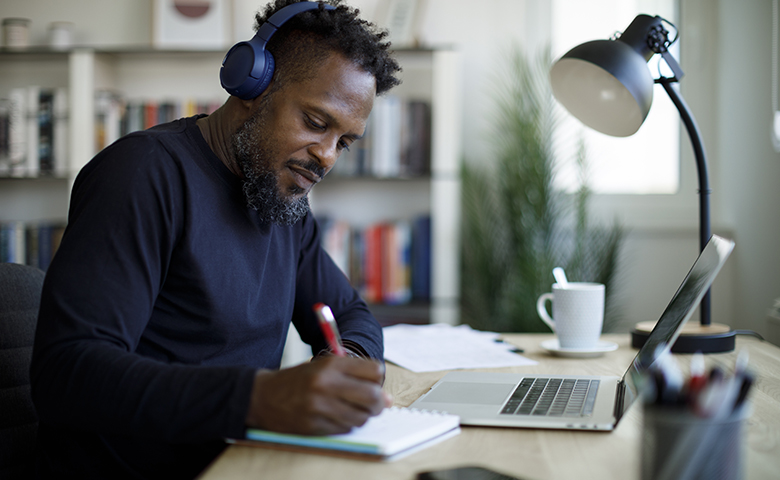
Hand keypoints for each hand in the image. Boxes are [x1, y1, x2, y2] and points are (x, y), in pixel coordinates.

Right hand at [245, 356, 391, 434]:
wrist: (263, 396)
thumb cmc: (298, 380)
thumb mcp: (322, 366)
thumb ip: (354, 375)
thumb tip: (387, 398)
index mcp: (330, 364)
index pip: (374, 370)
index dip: (378, 379)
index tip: (374, 383)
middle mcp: (326, 384)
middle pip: (372, 396)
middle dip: (379, 403)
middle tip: (376, 404)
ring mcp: (319, 406)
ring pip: (361, 417)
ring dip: (362, 415)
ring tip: (352, 409)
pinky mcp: (314, 425)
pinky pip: (345, 429)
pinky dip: (347, 425)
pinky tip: (337, 417)